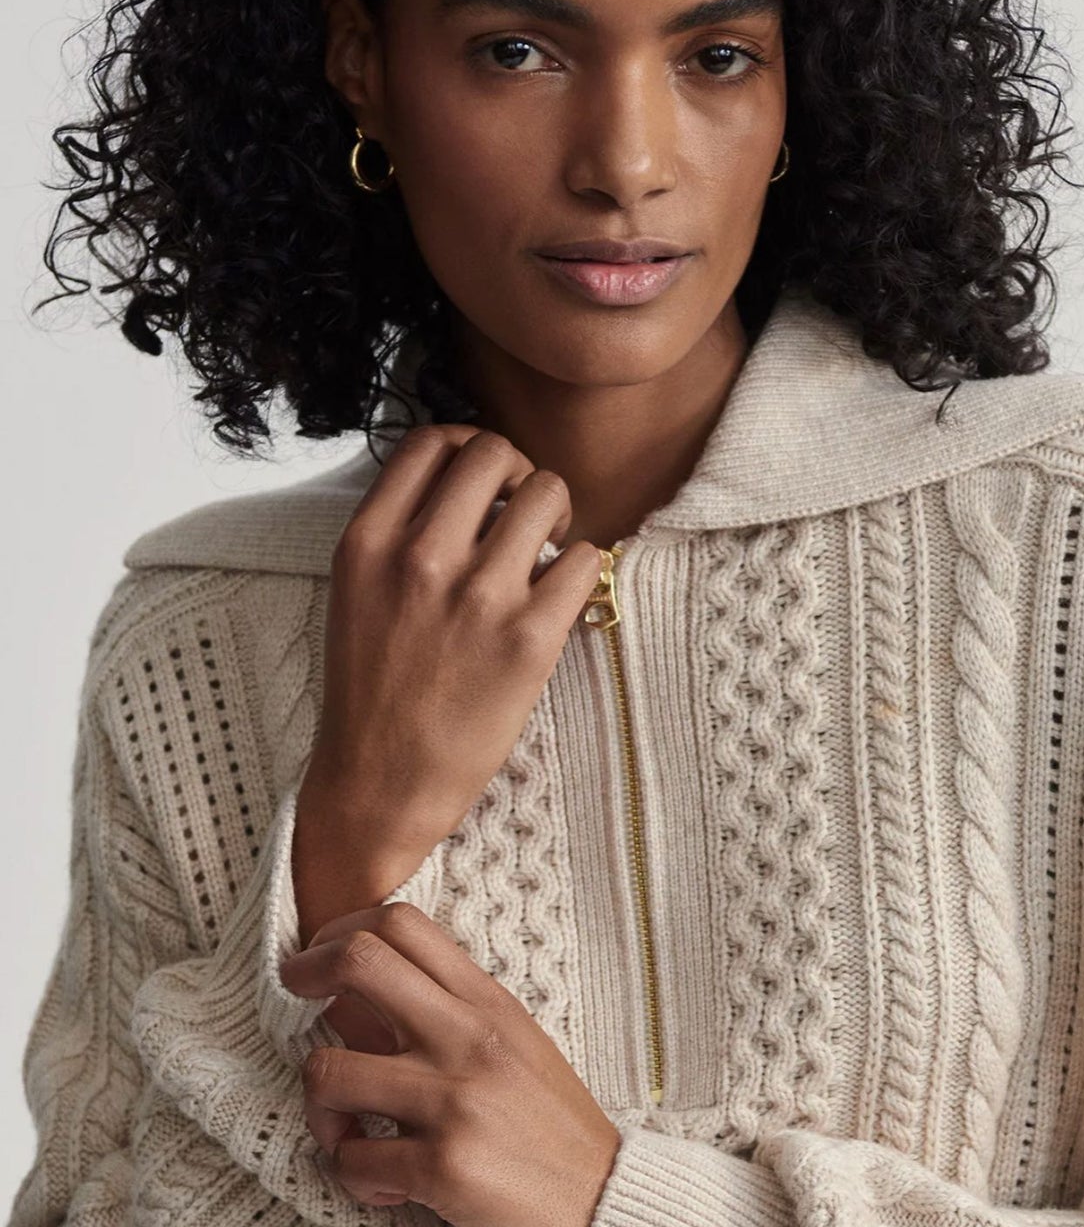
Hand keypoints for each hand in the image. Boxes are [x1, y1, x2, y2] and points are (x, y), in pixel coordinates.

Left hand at [278, 900, 620, 1226]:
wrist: (611, 1209)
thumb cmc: (555, 1131)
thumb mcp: (514, 1049)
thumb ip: (447, 1016)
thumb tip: (355, 998)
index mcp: (489, 1004)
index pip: (402, 923)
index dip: (340, 932)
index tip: (320, 964)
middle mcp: (469, 1039)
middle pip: (359, 961)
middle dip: (304, 976)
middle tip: (292, 1004)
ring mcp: (454, 1101)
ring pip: (325, 1072)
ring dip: (319, 1111)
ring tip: (348, 1134)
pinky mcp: (442, 1169)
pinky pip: (349, 1161)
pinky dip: (355, 1180)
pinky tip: (386, 1189)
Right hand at [298, 423, 603, 900]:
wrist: (379, 786)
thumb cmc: (373, 692)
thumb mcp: (357, 593)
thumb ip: (401, 531)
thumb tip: (472, 483)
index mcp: (368, 541)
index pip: (431, 440)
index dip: (468, 448)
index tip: (483, 484)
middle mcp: (419, 557)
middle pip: (494, 451)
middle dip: (519, 473)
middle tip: (523, 515)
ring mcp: (476, 595)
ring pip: (547, 492)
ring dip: (556, 515)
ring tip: (545, 554)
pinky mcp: (528, 638)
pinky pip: (583, 558)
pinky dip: (581, 569)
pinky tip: (559, 598)